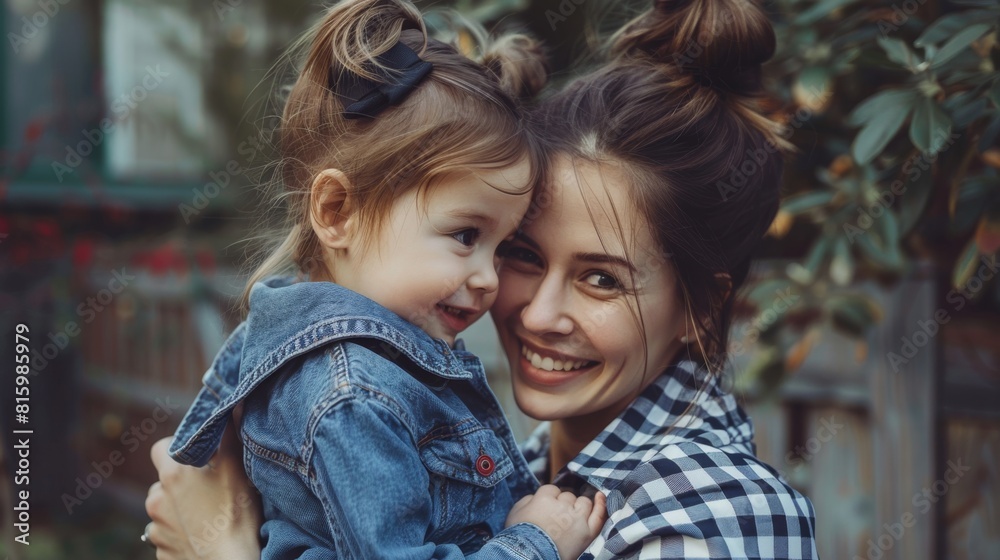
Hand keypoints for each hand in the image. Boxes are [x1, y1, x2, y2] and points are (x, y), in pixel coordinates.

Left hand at [145, 416, 262, 558]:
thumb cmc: (235, 513)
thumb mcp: (236, 467)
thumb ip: (228, 433)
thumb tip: (230, 404)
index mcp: (171, 474)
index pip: (160, 447)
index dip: (178, 447)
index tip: (199, 456)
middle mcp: (156, 499)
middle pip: (164, 480)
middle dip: (182, 481)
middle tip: (210, 487)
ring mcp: (156, 528)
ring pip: (165, 509)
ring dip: (180, 508)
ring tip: (208, 514)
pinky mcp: (160, 551)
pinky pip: (167, 534)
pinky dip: (181, 532)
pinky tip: (202, 534)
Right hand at [505, 484, 606, 559]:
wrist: (529, 556)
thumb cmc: (518, 536)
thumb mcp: (515, 512)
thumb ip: (528, 499)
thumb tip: (536, 496)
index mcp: (545, 498)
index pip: (552, 490)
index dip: (550, 499)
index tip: (547, 509)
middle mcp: (562, 505)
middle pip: (568, 496)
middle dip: (564, 504)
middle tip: (557, 518)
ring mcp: (576, 518)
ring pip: (584, 502)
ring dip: (579, 507)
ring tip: (572, 519)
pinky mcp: (587, 532)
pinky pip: (598, 515)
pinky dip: (601, 505)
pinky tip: (600, 496)